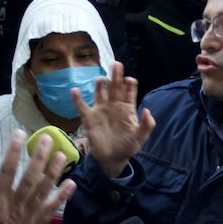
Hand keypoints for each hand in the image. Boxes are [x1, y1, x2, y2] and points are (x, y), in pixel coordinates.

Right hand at [0, 130, 75, 223]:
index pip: (7, 170)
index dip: (13, 151)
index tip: (19, 133)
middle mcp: (15, 204)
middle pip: (30, 177)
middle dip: (39, 157)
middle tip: (47, 138)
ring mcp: (29, 214)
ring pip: (43, 190)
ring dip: (53, 172)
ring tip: (61, 155)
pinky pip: (51, 209)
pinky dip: (62, 197)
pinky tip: (71, 183)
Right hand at [75, 61, 155, 177]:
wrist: (113, 159)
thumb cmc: (128, 147)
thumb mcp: (140, 137)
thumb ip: (146, 125)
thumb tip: (147, 110)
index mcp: (127, 108)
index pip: (129, 91)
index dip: (130, 83)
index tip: (129, 80)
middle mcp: (114, 105)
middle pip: (115, 87)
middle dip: (116, 76)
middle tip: (116, 64)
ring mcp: (101, 110)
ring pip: (100, 92)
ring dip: (100, 85)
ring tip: (101, 80)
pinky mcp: (89, 118)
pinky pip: (81, 106)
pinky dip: (77, 98)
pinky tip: (75, 91)